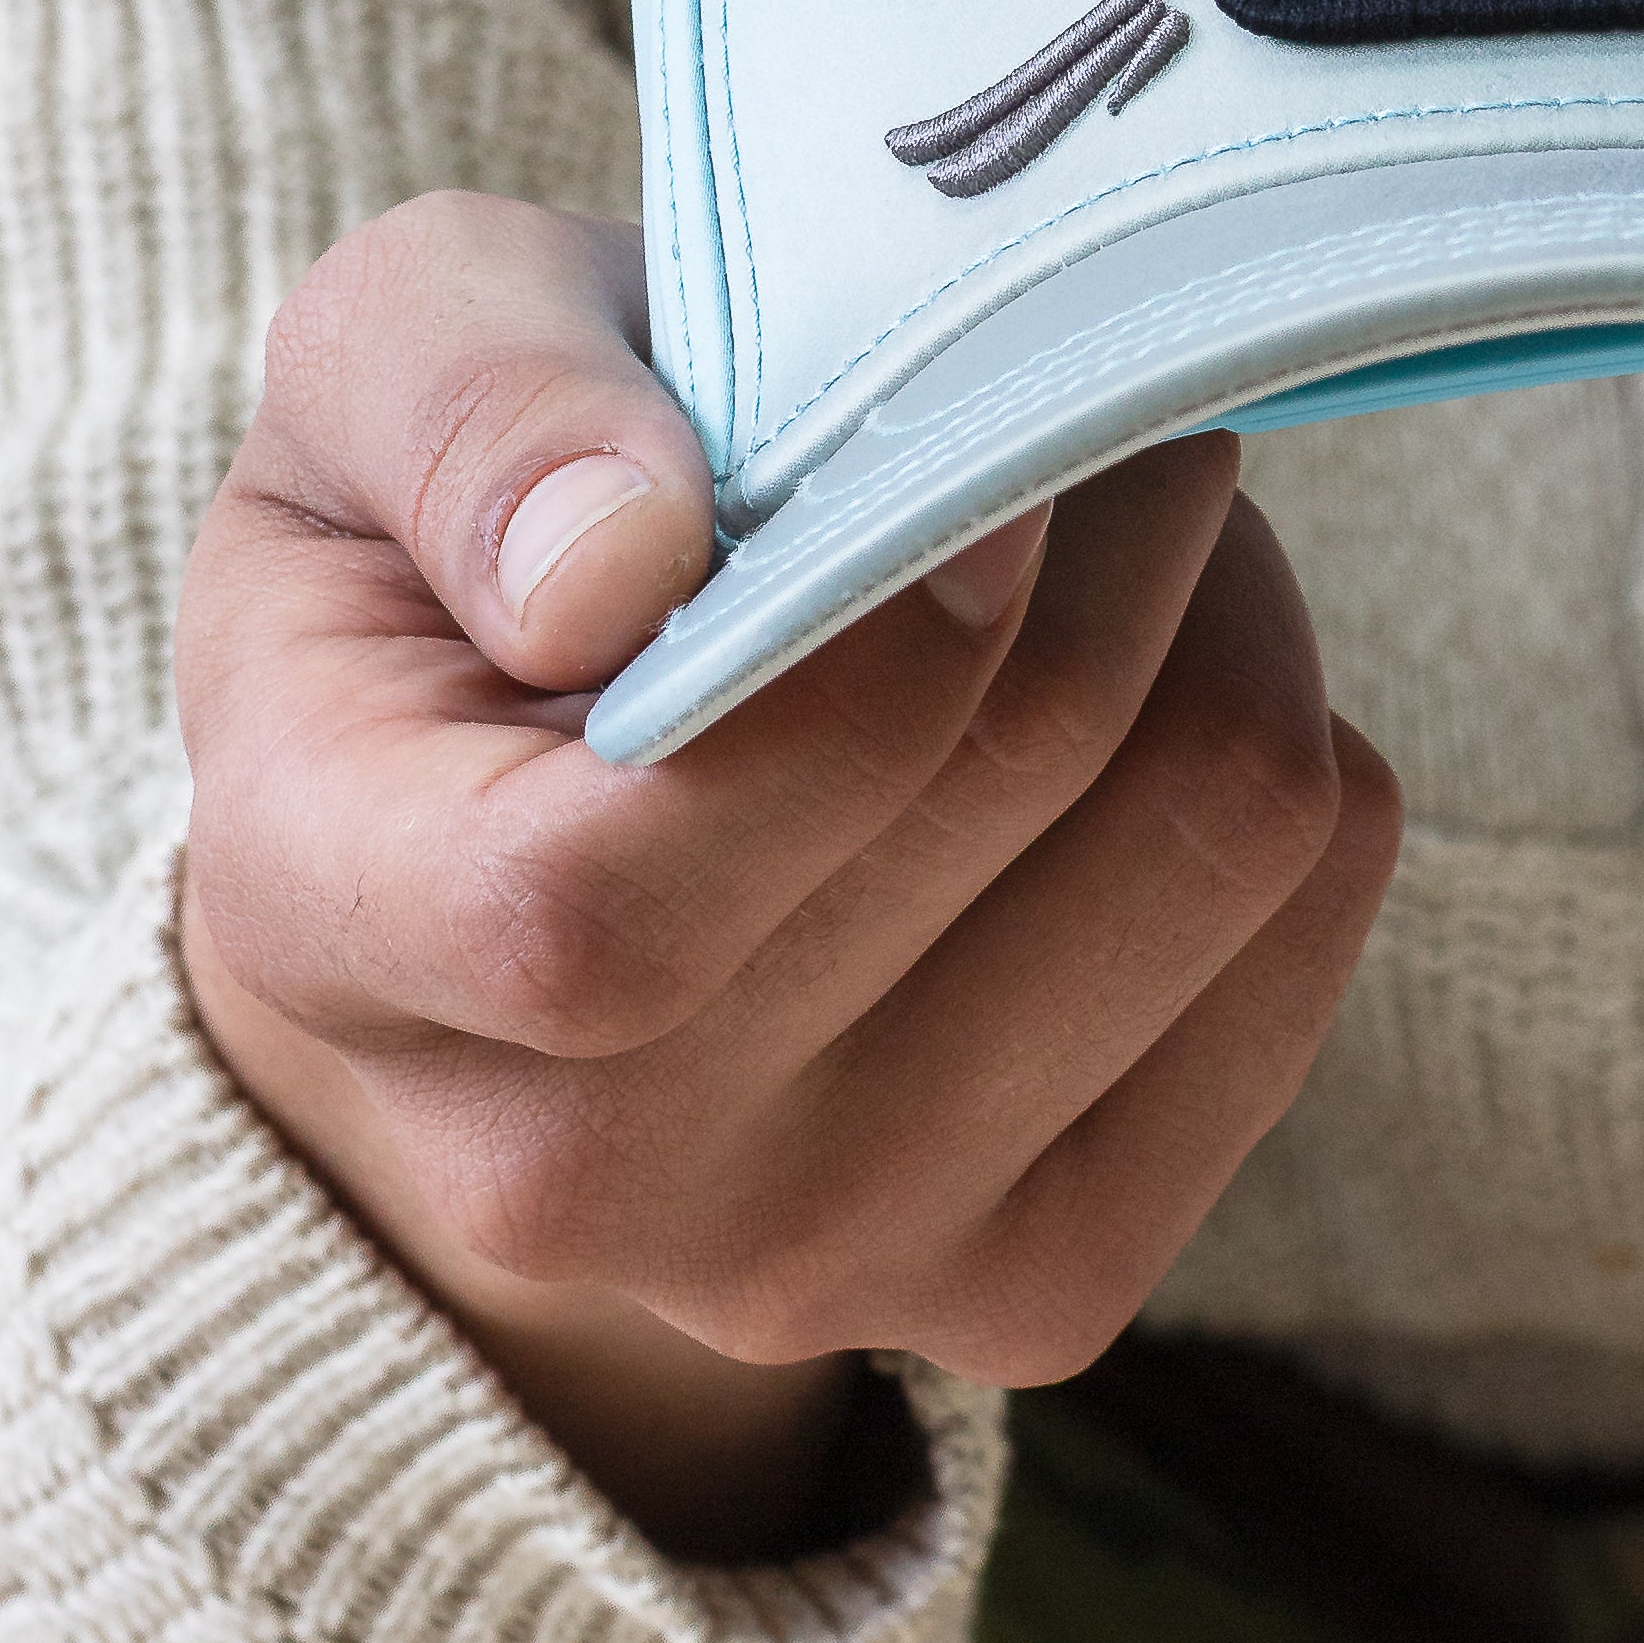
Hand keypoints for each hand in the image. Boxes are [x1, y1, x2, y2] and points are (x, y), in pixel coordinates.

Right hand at [175, 198, 1396, 1557]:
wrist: (508, 840)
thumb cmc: (456, 545)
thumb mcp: (383, 355)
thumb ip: (469, 411)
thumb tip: (616, 559)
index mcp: (342, 934)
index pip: (613, 896)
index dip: (859, 643)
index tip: (963, 444)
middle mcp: (568, 1177)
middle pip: (994, 790)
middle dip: (1099, 510)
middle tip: (1081, 378)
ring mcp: (812, 1266)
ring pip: (1205, 841)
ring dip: (1218, 608)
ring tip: (1112, 521)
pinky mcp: (1032, 1287)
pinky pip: (1301, 934)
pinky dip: (1286, 742)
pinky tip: (1149, 690)